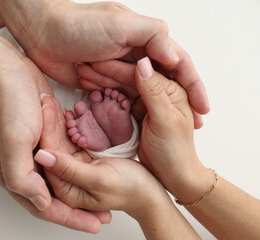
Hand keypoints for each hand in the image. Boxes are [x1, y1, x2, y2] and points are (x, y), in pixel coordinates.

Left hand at [0, 0, 208, 118]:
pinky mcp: (103, 83)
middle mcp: (135, 55)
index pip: (178, 63)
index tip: (204, 109)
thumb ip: (152, 36)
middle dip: (181, 103)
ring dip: (158, 109)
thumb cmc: (78, 25)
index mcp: (145, 39)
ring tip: (172, 131)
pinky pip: (121, 98)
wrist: (42, 33)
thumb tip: (175, 57)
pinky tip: (142, 124)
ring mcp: (119, 70)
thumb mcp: (120, 24)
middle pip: (165, 82)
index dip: (194, 85)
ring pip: (144, 93)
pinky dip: (131, 110)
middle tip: (195, 126)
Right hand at [0, 54, 107, 232]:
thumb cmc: (5, 101)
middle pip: (53, 196)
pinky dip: (76, 166)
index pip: (43, 205)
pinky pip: (62, 157)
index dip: (69, 218)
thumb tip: (41, 203)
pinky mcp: (43, 136)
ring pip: (59, 179)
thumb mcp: (12, 141)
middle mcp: (22, 165)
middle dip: (78, 209)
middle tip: (101, 217)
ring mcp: (33, 151)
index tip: (93, 225)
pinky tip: (92, 169)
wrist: (4, 67)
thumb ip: (23, 177)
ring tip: (100, 198)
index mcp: (11, 172)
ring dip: (79, 189)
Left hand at [35, 87, 199, 238]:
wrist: (148, 190)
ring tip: (52, 101)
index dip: (46, 131)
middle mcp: (66, 180)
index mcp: (66, 190)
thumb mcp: (99, 179)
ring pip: (61, 141)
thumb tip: (40, 156)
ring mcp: (75, 168)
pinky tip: (67, 112)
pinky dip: (71, 125)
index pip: (49, 157)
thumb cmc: (129, 189)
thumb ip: (69, 170)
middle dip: (50, 123)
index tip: (45, 109)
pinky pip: (73, 140)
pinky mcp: (83, 160)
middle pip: (53, 147)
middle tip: (46, 100)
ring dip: (58, 122)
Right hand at [75, 57, 209, 201]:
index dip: (119, 68)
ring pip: (123, 86)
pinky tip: (92, 90)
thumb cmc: (175, 152)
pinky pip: (120, 99)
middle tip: (86, 67)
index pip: (142, 73)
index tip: (98, 63)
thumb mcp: (165, 121)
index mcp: (173, 90)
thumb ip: (154, 93)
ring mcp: (147, 102)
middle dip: (107, 72)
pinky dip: (106, 95)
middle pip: (131, 77)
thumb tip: (143, 63)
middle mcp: (160, 92)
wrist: (174, 175)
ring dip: (103, 81)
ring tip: (84, 75)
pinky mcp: (138, 112)